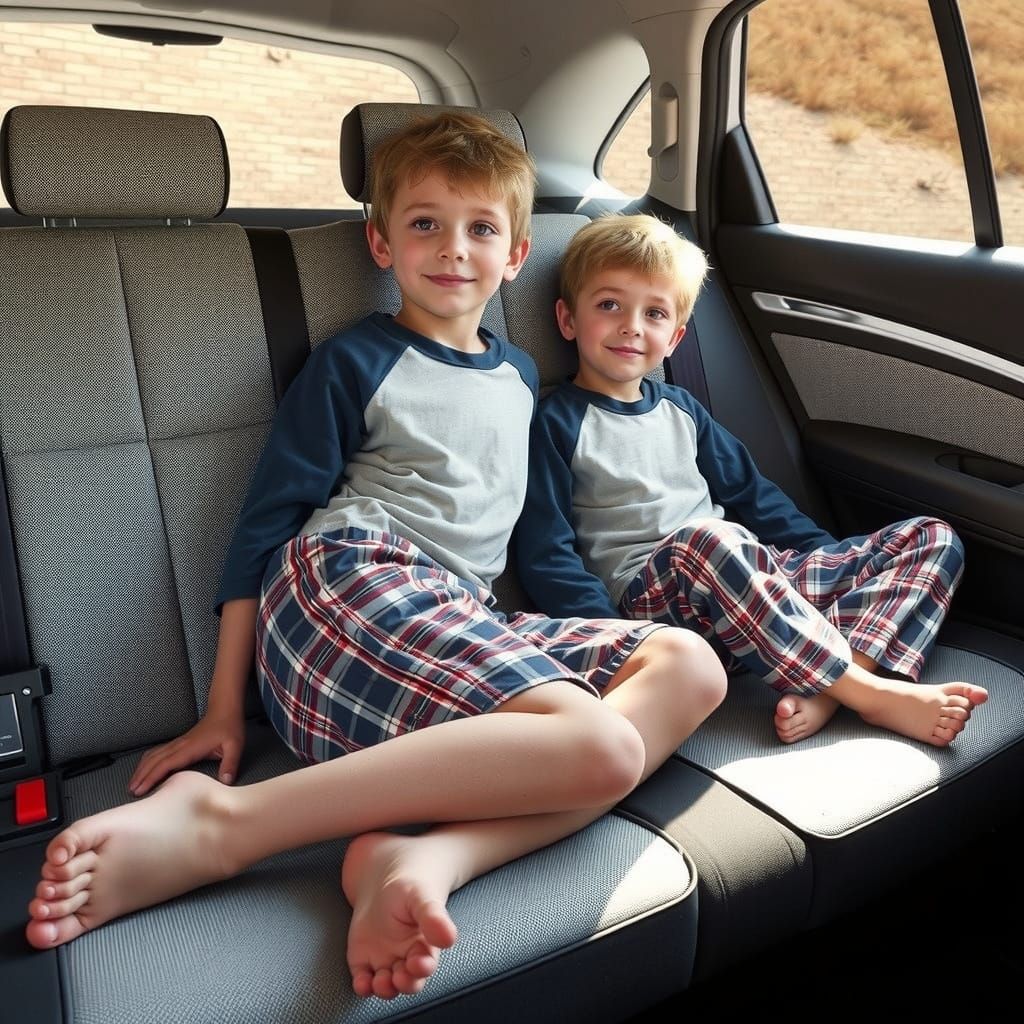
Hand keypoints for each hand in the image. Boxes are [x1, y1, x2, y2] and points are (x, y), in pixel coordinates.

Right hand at [128, 711, 244, 796]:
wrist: (225, 710)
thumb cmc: (229, 727)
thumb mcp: (235, 746)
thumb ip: (230, 764)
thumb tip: (226, 781)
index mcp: (190, 748)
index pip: (166, 763)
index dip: (152, 776)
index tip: (141, 789)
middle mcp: (180, 745)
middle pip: (154, 760)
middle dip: (141, 776)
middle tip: (131, 792)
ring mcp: (178, 743)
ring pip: (153, 755)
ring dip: (141, 769)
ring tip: (133, 784)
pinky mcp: (179, 743)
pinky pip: (158, 752)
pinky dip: (148, 761)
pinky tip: (144, 768)